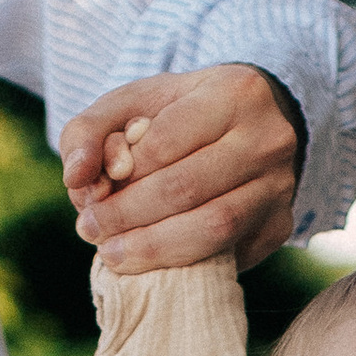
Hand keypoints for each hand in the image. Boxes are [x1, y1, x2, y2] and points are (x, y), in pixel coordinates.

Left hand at [62, 64, 301, 272]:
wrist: (251, 125)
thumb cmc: (182, 114)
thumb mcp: (136, 102)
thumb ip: (91, 129)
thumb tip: (75, 178)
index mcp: (234, 92)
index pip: (165, 142)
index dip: (121, 177)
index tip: (87, 201)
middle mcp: (268, 138)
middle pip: (187, 188)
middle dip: (129, 216)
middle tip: (91, 232)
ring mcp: (280, 185)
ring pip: (214, 228)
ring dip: (155, 249)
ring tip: (113, 255)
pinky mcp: (280, 225)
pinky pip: (230, 253)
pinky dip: (186, 264)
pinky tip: (152, 264)